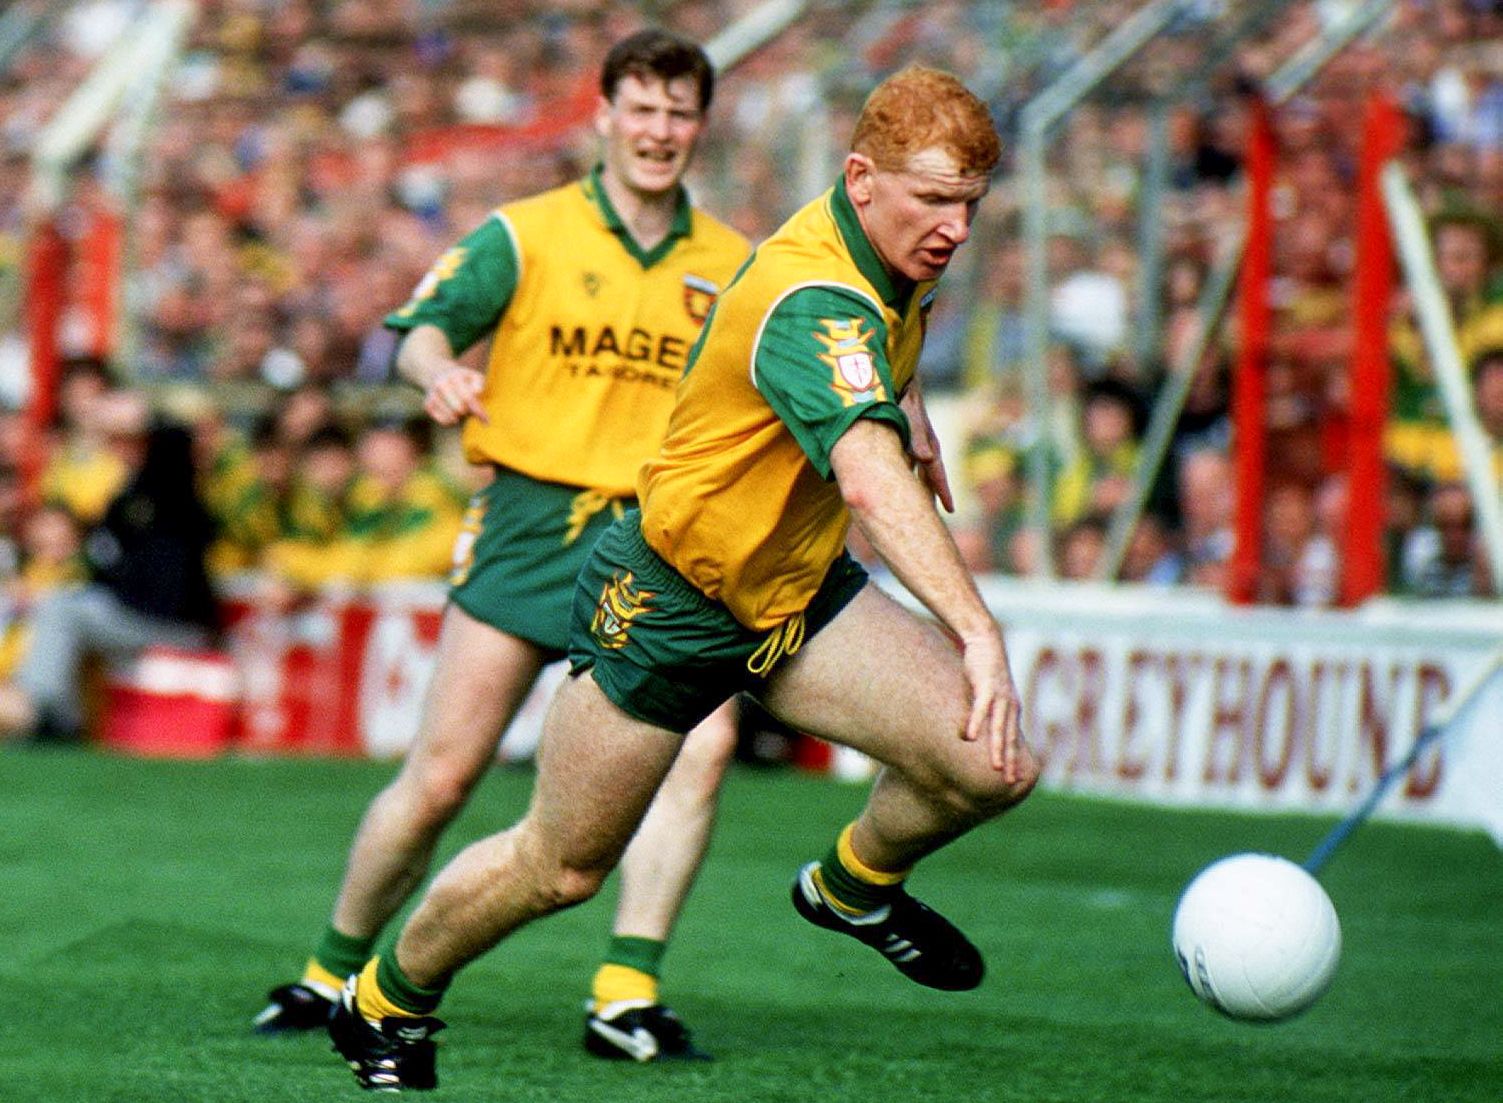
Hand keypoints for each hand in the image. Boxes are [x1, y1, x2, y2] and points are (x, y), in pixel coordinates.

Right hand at [423, 365, 488, 426]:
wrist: (440, 374)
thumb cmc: (464, 380)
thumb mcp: (475, 377)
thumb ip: (479, 386)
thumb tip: (478, 396)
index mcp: (455, 376)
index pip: (468, 397)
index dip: (478, 410)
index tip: (486, 420)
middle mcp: (441, 384)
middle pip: (458, 408)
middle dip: (467, 412)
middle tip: (469, 410)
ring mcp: (433, 394)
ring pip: (450, 416)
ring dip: (459, 417)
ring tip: (461, 410)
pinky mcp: (427, 405)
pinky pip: (442, 420)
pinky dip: (450, 421)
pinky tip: (453, 415)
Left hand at [900, 386, 953, 512]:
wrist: (900, 378)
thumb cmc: (903, 398)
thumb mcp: (910, 417)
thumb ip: (917, 438)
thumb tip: (927, 458)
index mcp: (928, 446)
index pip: (936, 474)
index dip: (943, 492)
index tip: (951, 509)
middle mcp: (925, 446)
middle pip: (930, 476)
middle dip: (933, 494)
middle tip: (937, 512)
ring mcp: (917, 443)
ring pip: (920, 470)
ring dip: (921, 485)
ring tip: (923, 502)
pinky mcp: (906, 438)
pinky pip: (909, 462)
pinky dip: (908, 473)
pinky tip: (902, 479)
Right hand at [957, 630, 1024, 781]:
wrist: (986, 641)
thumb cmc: (983, 670)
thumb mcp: (981, 697)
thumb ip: (976, 716)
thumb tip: (968, 738)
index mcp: (1010, 710)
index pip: (1013, 740)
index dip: (1014, 760)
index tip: (1013, 780)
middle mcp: (1009, 706)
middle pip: (1010, 739)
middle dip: (1011, 761)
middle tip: (1010, 783)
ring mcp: (999, 697)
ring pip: (999, 728)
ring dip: (998, 748)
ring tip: (996, 768)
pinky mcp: (986, 686)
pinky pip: (981, 709)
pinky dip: (976, 723)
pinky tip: (970, 738)